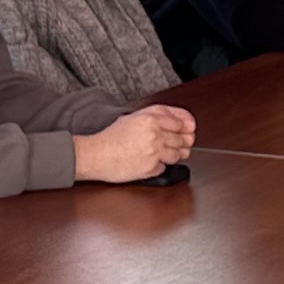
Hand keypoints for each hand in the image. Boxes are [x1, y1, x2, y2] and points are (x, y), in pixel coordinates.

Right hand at [76, 105, 197, 181]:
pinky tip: (147, 161)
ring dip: (172, 155)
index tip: (188, 130)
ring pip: (177, 154)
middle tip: (174, 144)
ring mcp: (154, 151)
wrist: (95, 155)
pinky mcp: (151, 167)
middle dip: (181, 143)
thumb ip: (156, 116)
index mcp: (150, 119)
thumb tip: (178, 120)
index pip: (180, 122)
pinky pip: (164, 167)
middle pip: (182, 139)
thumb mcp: (132, 118)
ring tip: (158, 153)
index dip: (186, 127)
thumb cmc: (110, 138)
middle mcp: (154, 134)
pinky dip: (159, 166)